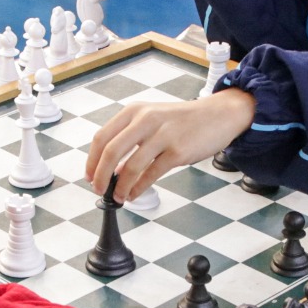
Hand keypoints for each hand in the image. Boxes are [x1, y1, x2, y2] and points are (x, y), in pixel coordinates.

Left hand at [86, 90, 256, 203]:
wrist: (217, 115)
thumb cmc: (182, 120)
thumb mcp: (152, 118)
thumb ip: (130, 138)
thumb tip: (110, 167)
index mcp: (134, 111)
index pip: (102, 137)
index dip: (92, 160)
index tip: (89, 176)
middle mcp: (146, 120)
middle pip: (112, 151)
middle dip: (101, 175)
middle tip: (97, 189)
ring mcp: (163, 135)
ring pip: (131, 166)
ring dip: (120, 187)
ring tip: (118, 197)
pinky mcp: (178, 151)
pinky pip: (151, 174)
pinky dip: (138, 188)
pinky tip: (133, 194)